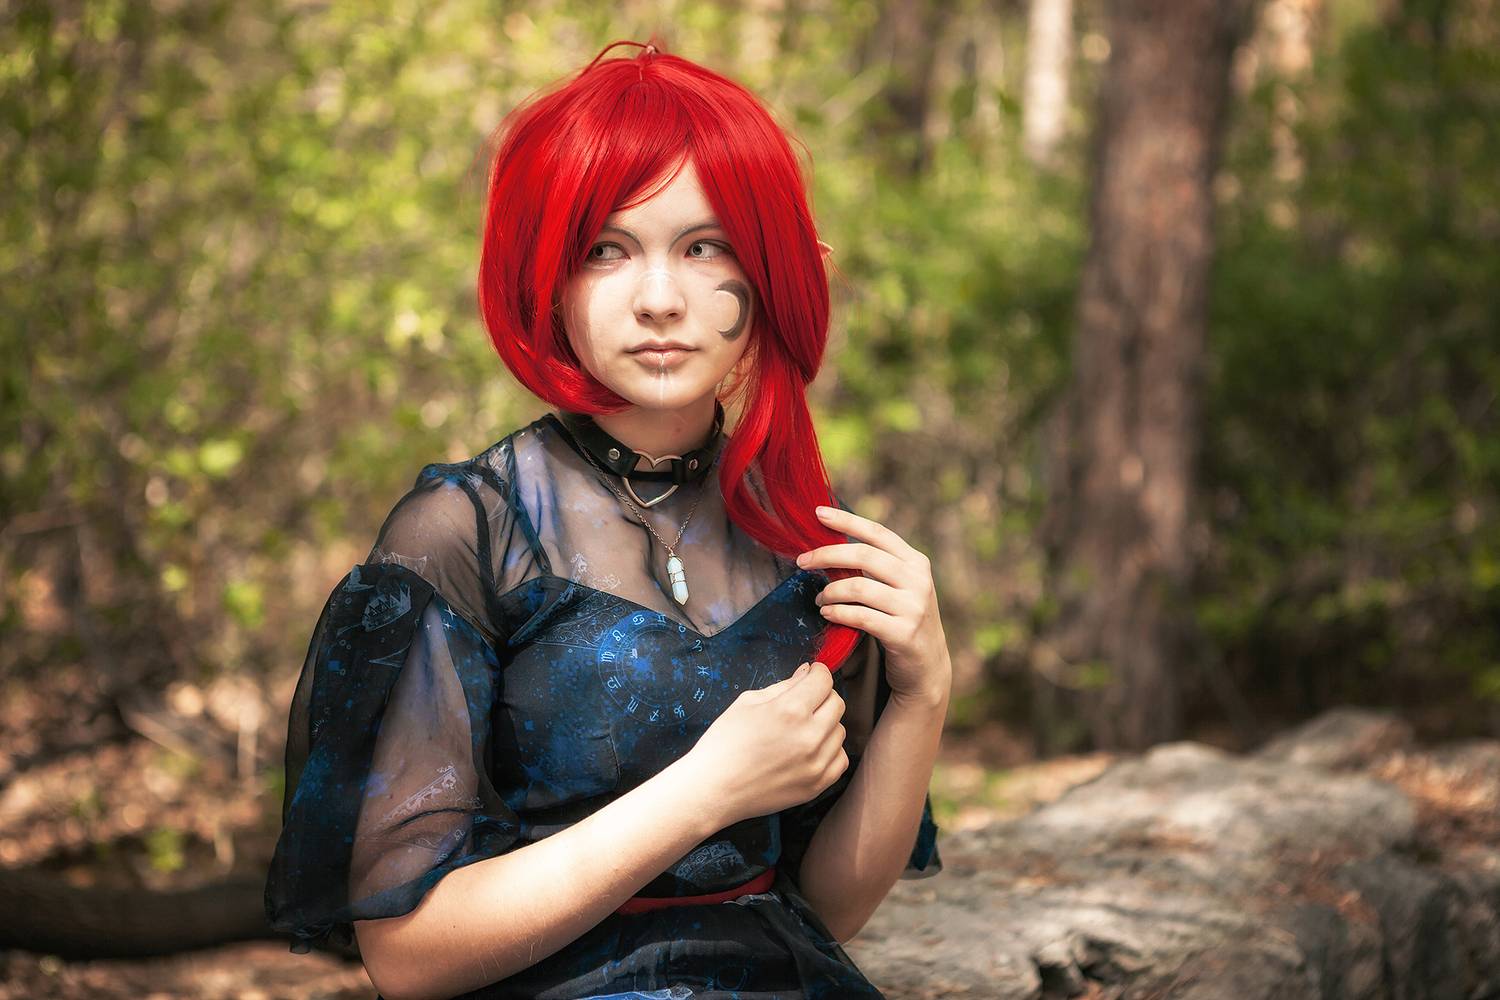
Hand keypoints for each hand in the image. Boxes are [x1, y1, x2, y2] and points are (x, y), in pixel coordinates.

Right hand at [688, 663, 848, 826]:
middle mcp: (809, 736)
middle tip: (805, 701)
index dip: (817, 673)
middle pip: (837, 703)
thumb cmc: (724, 743)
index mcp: (790, 710)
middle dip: (823, 696)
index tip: (812, 675)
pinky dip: (829, 751)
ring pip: (840, 731)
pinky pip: (840, 759)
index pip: (823, 680)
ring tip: (802, 729)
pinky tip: (809, 750)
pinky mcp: (817, 785)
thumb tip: (807, 673)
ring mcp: (816, 764)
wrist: (713, 789)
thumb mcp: (747, 702)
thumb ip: (783, 686)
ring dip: (826, 724)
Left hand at [796, 504, 952, 704]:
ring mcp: (914, 607)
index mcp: (916, 562)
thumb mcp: (901, 586)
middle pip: (864, 555)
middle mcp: (918, 580)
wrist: (927, 664)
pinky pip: (860, 616)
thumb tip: (833, 543)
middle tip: (802, 561)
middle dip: (827, 555)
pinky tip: (827, 612)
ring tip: (819, 598)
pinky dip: (837, 612)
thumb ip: (878, 565)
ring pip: (858, 587)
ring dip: (830, 591)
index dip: (847, 521)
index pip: (878, 533)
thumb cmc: (903, 619)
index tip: (818, 513)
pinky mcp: (904, 633)